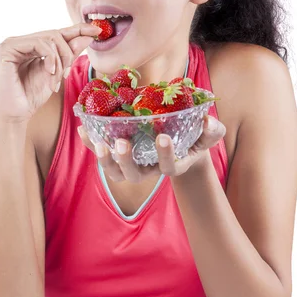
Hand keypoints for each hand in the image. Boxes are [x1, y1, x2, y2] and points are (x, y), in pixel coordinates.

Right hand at [0, 23, 101, 124]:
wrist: (14, 115)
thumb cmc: (31, 97)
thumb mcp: (57, 73)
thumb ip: (69, 55)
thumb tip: (88, 36)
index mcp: (30, 46)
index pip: (57, 33)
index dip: (78, 30)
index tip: (98, 31)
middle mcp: (20, 42)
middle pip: (55, 34)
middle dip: (68, 52)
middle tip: (68, 72)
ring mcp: (11, 43)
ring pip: (49, 38)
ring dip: (60, 59)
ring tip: (56, 79)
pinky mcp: (6, 48)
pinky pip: (39, 43)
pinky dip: (50, 58)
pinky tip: (50, 72)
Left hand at [77, 114, 225, 182]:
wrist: (177, 139)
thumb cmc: (193, 136)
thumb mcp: (207, 133)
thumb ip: (212, 130)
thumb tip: (209, 121)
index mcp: (171, 164)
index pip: (168, 167)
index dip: (165, 156)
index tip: (163, 137)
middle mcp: (148, 169)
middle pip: (133, 175)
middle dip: (125, 161)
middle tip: (121, 143)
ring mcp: (130, 163)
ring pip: (114, 171)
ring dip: (104, 158)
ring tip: (98, 140)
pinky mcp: (117, 154)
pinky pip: (101, 152)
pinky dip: (90, 142)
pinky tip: (83, 128)